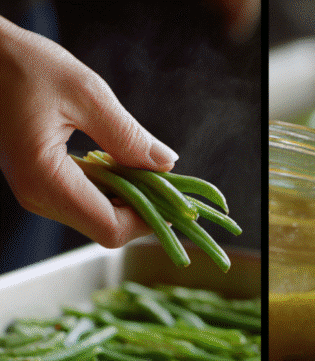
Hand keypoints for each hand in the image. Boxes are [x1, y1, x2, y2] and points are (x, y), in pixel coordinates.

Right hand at [0, 16, 177, 247]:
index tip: (179, 199)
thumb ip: (127, 135)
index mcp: (44, 179)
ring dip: (130, 197)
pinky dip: (112, 186)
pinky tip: (125, 163)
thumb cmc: (20, 65)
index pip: (111, 228)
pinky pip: (85, 198)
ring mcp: (36, 191)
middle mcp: (37, 195)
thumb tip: (166, 165)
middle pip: (106, 227)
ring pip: (98, 216)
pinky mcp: (39, 181)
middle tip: (170, 179)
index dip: (150, 219)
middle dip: (144, 209)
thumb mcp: (84, 93)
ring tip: (150, 168)